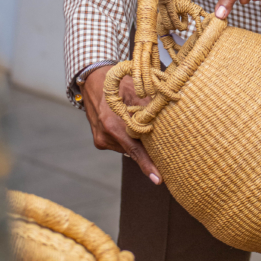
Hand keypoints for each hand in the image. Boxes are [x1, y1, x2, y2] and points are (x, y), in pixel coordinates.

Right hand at [81, 66, 161, 184]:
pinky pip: (120, 144)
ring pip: (127, 147)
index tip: (158, 179)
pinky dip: (127, 137)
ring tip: (137, 121)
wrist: (92, 81)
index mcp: (112, 124)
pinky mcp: (100, 141)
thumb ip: (148, 107)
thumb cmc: (115, 82)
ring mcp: (101, 139)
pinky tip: (128, 125)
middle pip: (133, 149)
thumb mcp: (134, 90)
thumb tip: (168, 118)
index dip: (147, 165)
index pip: (135, 149)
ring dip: (136, 139)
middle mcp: (105, 135)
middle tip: (163, 146)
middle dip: (147, 147)